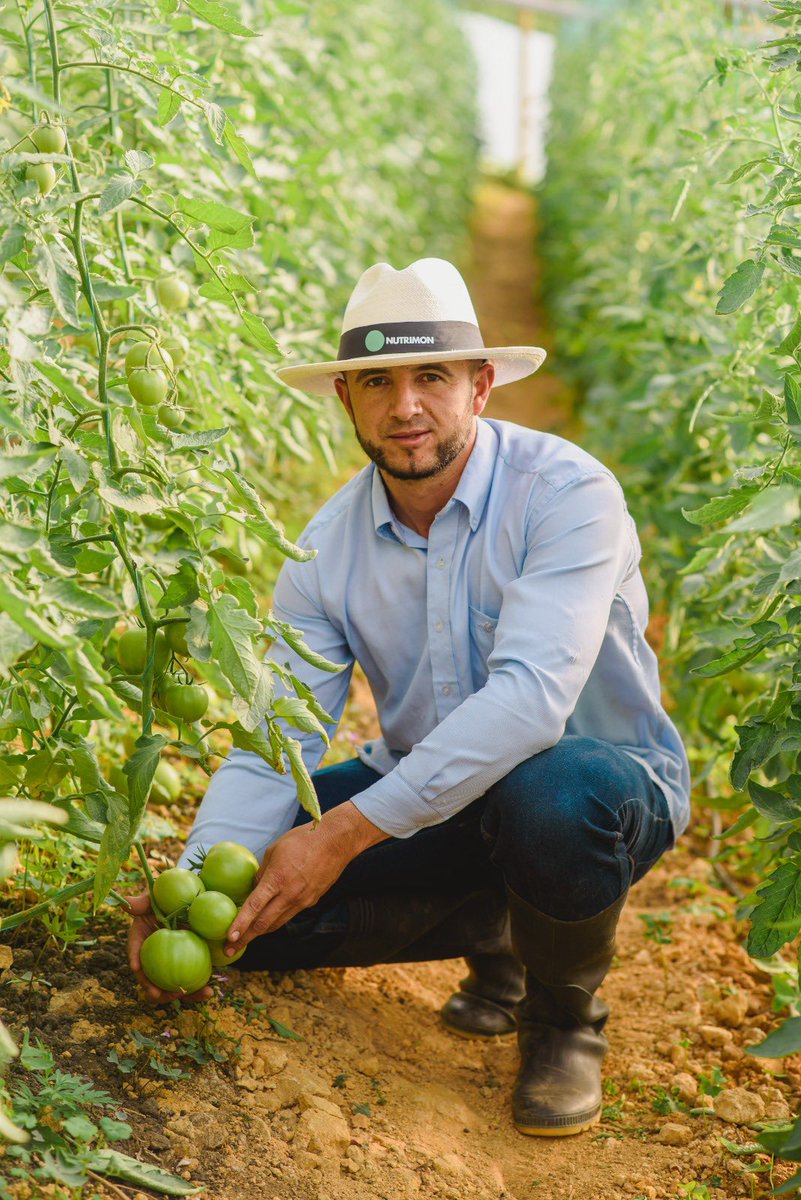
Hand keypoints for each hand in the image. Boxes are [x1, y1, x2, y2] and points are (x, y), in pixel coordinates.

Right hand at [126, 891, 213, 1004]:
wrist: (189, 903)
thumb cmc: (166, 899)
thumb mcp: (154, 898)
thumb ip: (142, 902)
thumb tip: (127, 902)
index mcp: (142, 942)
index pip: (135, 952)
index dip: (134, 959)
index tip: (136, 967)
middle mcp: (155, 959)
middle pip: (151, 980)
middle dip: (155, 992)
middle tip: (162, 994)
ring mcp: (172, 966)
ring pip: (172, 988)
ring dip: (182, 996)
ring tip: (193, 995)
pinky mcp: (190, 968)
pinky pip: (192, 982)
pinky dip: (198, 989)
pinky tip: (210, 991)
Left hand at [225, 801, 386, 951]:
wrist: (336, 842)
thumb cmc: (302, 840)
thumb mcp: (274, 850)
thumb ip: (262, 872)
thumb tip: (253, 888)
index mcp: (277, 878)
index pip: (254, 906)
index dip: (240, 924)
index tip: (229, 937)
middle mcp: (289, 894)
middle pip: (263, 924)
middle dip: (244, 939)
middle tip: (229, 949)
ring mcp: (301, 900)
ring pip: (276, 923)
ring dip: (259, 933)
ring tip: (244, 939)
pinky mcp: (311, 901)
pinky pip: (288, 914)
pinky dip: (275, 919)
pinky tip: (267, 919)